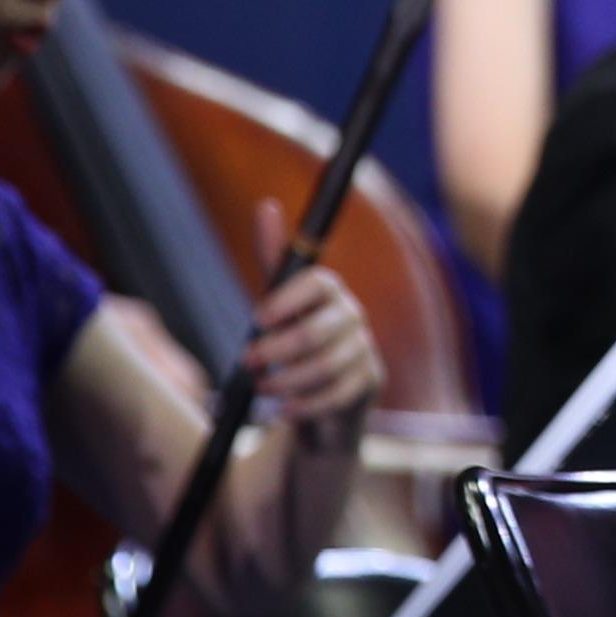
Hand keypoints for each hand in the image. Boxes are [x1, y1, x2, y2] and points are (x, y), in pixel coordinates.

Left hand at [245, 202, 382, 429]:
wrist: (320, 397)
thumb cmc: (293, 342)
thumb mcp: (278, 302)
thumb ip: (272, 258)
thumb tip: (266, 205)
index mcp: (329, 292)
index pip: (318, 282)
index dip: (288, 299)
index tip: (258, 318)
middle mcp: (351, 316)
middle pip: (319, 330)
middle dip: (277, 350)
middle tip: (247, 361)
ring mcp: (363, 351)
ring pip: (325, 366)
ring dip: (286, 382)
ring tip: (263, 390)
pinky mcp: (368, 383)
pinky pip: (337, 395)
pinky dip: (306, 405)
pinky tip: (285, 411)